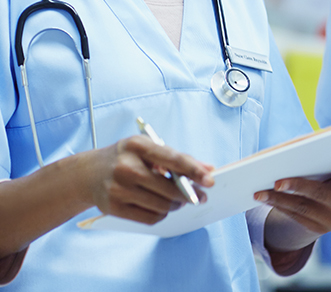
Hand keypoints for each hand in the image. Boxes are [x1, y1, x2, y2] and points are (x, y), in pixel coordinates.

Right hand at [81, 136, 214, 223]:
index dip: (194, 171)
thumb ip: (178, 158)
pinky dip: (161, 214)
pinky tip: (161, 207)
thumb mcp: (148, 148)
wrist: (87, 174)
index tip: (210, 180)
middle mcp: (126, 167)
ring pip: (162, 205)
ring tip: (177, 200)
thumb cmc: (125, 157)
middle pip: (170, 188)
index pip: (173, 159)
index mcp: (138, 146)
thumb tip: (208, 169)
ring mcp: (118, 189)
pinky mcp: (113, 208)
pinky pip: (150, 218)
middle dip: (189, 194)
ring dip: (176, 205)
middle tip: (198, 196)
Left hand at [257, 157, 330, 252]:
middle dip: (297, 187)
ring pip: (302, 208)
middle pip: (319, 193)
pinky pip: (296, 217)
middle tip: (278, 183)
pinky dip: (280, 207)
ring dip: (278, 200)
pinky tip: (266, 199)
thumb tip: (295, 149)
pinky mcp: (319, 229)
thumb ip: (328, 159)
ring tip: (260, 193)